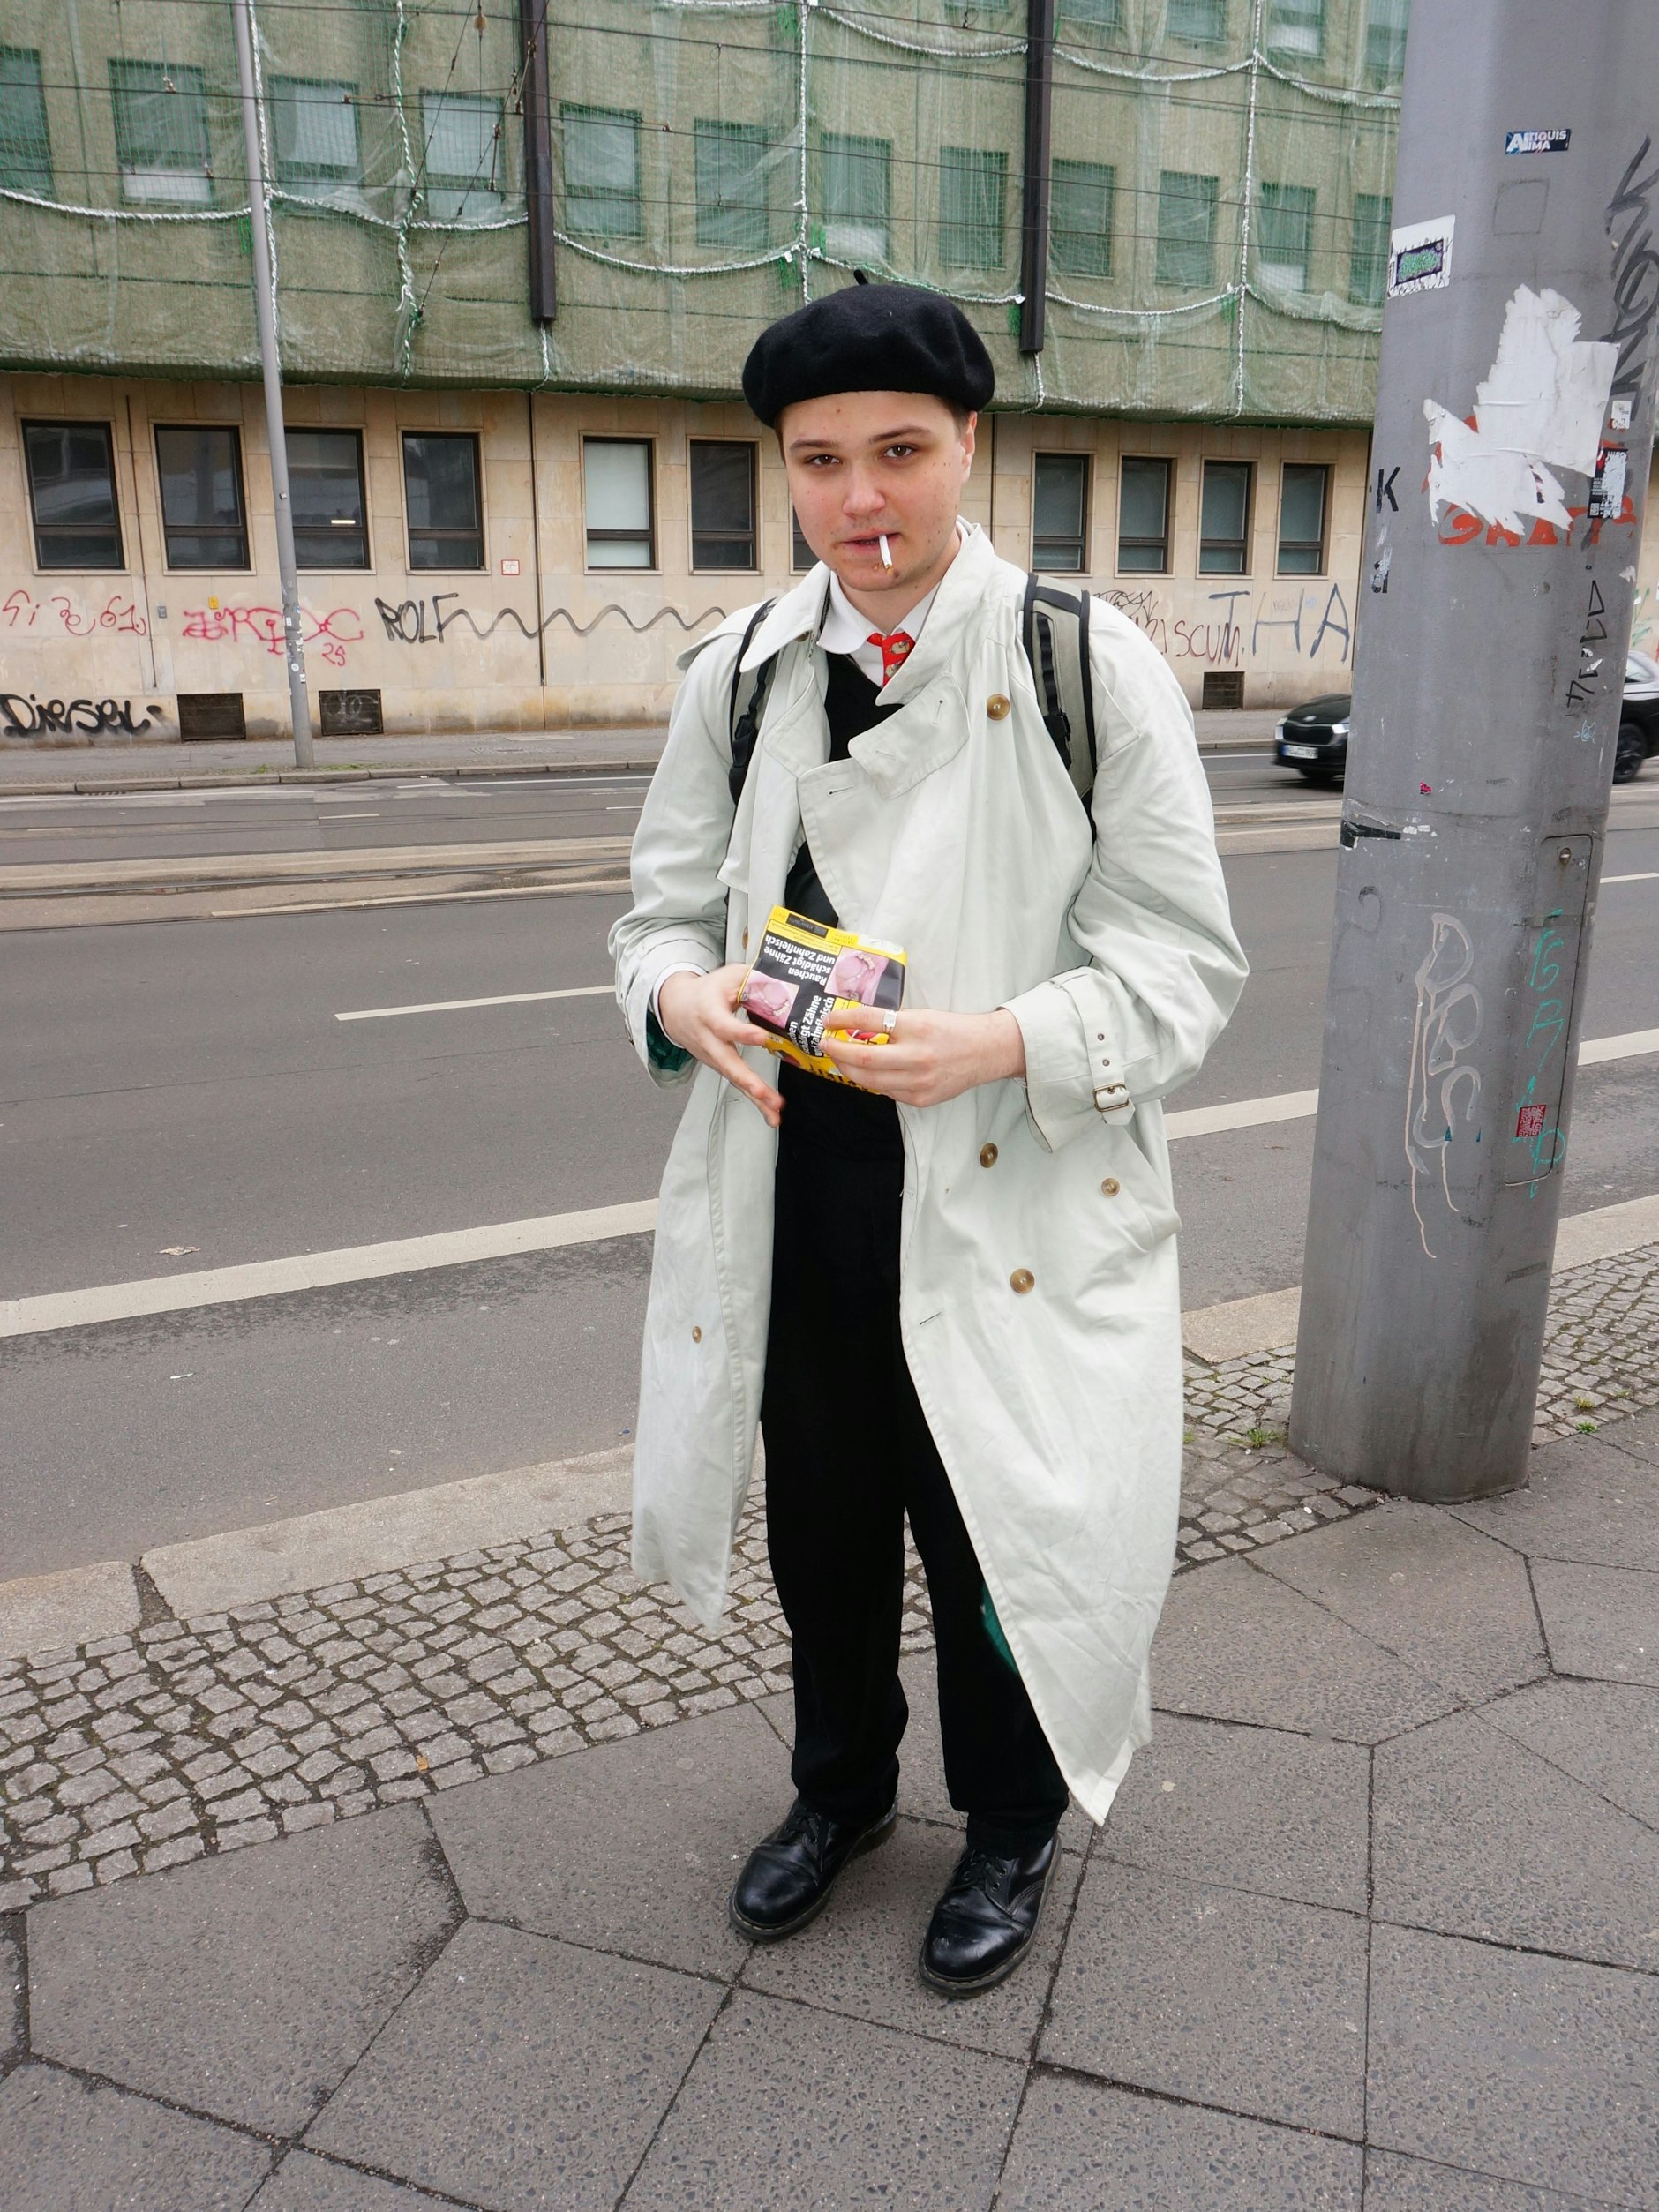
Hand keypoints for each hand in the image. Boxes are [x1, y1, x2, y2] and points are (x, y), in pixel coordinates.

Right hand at [656, 963, 782, 1127]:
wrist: (677, 1009)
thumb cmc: (708, 991)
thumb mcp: (728, 977)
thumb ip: (754, 979)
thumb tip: (784, 983)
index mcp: (709, 1014)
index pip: (724, 1026)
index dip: (742, 1033)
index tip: (762, 1037)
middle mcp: (709, 1040)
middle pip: (726, 1062)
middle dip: (745, 1079)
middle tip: (761, 1092)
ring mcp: (714, 1057)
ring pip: (734, 1079)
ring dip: (755, 1098)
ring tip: (775, 1111)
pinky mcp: (721, 1067)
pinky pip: (738, 1085)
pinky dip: (755, 1103)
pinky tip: (772, 1116)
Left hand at [818, 1005, 1025, 1106]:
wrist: (984, 1052)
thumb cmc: (952, 1031)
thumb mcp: (922, 1017)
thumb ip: (892, 1023)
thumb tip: (856, 1028)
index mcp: (917, 1028)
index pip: (869, 1021)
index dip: (843, 1020)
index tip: (828, 1021)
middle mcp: (917, 1056)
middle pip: (863, 1058)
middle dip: (838, 1051)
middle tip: (826, 1043)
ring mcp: (918, 1081)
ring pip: (869, 1080)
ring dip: (848, 1069)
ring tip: (840, 1059)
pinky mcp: (920, 1098)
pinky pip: (886, 1091)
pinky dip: (871, 1081)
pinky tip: (865, 1073)